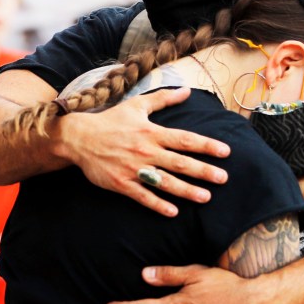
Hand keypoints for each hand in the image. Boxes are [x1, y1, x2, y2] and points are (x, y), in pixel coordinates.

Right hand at [55, 87, 229, 216]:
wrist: (79, 138)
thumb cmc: (110, 121)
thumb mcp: (137, 106)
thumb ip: (163, 99)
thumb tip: (186, 91)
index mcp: (151, 132)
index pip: (185, 139)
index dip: (206, 146)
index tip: (225, 152)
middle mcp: (146, 151)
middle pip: (180, 163)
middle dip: (203, 171)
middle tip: (223, 179)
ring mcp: (134, 169)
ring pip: (165, 182)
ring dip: (186, 191)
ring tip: (205, 197)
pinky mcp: (121, 183)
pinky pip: (143, 196)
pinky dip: (158, 204)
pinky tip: (173, 211)